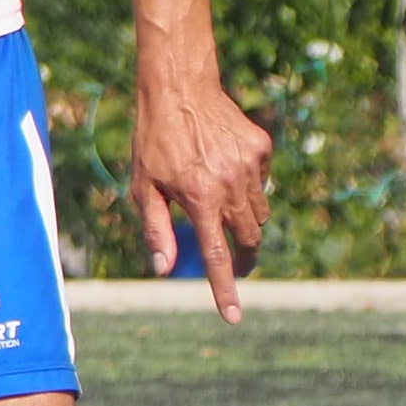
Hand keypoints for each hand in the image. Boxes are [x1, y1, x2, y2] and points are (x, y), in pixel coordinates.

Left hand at [128, 63, 274, 322]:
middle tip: (235, 264)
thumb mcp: (143, 186)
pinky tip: (224, 168)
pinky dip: (248, 187)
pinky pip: (261, 182)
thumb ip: (156, 229)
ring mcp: (251, 165)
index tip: (234, 316)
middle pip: (249, 238)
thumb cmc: (153, 140)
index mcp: (199, 199)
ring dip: (244, 222)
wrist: (179, 88)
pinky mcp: (262, 148)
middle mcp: (230, 185)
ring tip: (217, 204)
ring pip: (259, 212)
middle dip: (244, 257)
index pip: (217, 256)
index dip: (225, 290)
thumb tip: (166, 269)